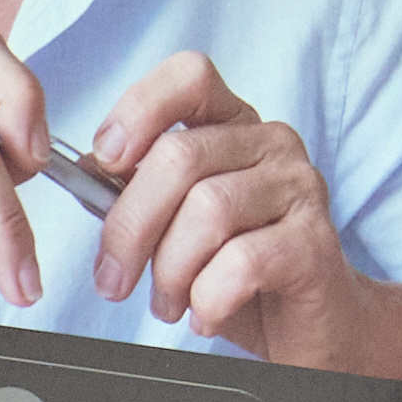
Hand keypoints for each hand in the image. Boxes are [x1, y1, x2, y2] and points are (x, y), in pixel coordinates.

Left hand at [81, 51, 371, 364]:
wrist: (313, 325)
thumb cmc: (238, 272)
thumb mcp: (176, 224)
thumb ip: (136, 189)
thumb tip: (85, 168)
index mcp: (235, 124)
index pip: (190, 76)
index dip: (139, 109)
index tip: (107, 160)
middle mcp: (273, 143)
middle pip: (179, 157)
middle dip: (130, 227)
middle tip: (115, 280)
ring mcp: (300, 187)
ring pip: (208, 211)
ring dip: (170, 271)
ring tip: (168, 304)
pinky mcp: (316, 242)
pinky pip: (241, 263)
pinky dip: (208, 298)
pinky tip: (206, 315)